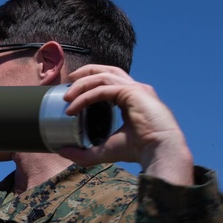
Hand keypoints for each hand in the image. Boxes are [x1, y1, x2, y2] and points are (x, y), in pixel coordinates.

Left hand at [59, 65, 193, 184]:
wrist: (160, 152)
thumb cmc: (139, 150)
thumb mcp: (105, 150)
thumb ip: (84, 152)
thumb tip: (63, 151)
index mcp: (132, 98)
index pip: (109, 81)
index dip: (89, 83)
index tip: (71, 94)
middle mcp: (136, 89)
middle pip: (107, 70)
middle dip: (85, 72)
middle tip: (67, 82)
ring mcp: (136, 89)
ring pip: (103, 76)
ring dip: (81, 84)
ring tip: (66, 97)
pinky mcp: (133, 92)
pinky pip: (103, 89)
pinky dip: (85, 97)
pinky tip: (73, 107)